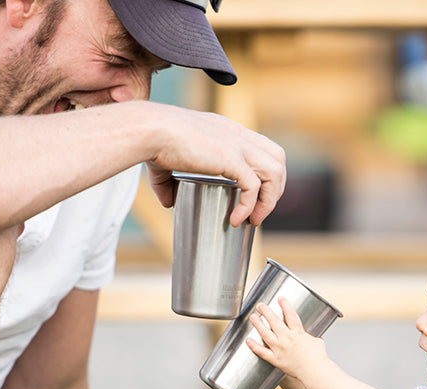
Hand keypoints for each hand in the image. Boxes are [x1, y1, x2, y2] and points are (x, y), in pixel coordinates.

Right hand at [145, 105, 285, 226]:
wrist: (148, 130)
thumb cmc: (152, 142)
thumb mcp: (165, 164)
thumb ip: (167, 183)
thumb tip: (168, 202)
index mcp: (227, 131)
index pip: (263, 149)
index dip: (265, 176)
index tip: (254, 200)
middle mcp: (237, 135)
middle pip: (278, 159)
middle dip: (275, 189)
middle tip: (258, 213)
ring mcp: (237, 145)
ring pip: (275, 172)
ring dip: (268, 200)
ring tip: (253, 221)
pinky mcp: (230, 158)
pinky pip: (253, 186)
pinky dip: (249, 206)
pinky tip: (235, 219)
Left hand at [246, 297, 328, 380]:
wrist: (315, 372)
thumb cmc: (318, 358)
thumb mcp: (318, 343)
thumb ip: (314, 338)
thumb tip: (317, 338)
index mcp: (298, 333)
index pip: (290, 315)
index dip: (285, 305)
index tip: (280, 298)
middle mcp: (287, 339)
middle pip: (274, 322)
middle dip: (266, 312)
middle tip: (260, 306)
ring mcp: (280, 349)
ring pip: (266, 334)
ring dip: (258, 324)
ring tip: (253, 317)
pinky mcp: (276, 360)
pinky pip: (262, 352)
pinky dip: (254, 346)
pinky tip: (248, 340)